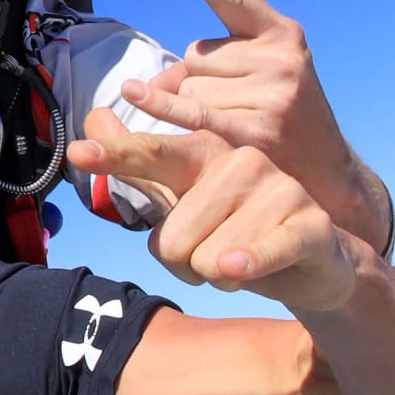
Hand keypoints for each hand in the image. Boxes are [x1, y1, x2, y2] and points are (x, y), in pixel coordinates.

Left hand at [67, 107, 355, 310]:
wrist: (315, 260)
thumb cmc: (235, 229)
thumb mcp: (181, 198)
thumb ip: (138, 164)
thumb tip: (94, 118)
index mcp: (204, 154)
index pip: (152, 154)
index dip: (115, 154)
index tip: (79, 151)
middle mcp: (239, 163)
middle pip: (169, 240)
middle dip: (185, 264)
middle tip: (215, 253)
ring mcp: (277, 190)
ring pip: (207, 260)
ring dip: (217, 276)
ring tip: (242, 261)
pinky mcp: (308, 225)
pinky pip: (256, 255)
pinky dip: (245, 267)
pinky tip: (241, 267)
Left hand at [118, 0, 366, 224]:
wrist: (327, 174)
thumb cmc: (283, 116)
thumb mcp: (262, 75)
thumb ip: (212, 64)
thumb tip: (147, 84)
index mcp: (281, 33)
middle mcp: (279, 57)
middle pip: (196, 56)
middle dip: (201, 80)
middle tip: (239, 105)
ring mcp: (271, 93)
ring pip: (190, 87)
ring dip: (195, 108)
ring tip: (238, 124)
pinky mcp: (257, 130)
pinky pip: (193, 111)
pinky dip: (161, 105)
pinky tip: (133, 95)